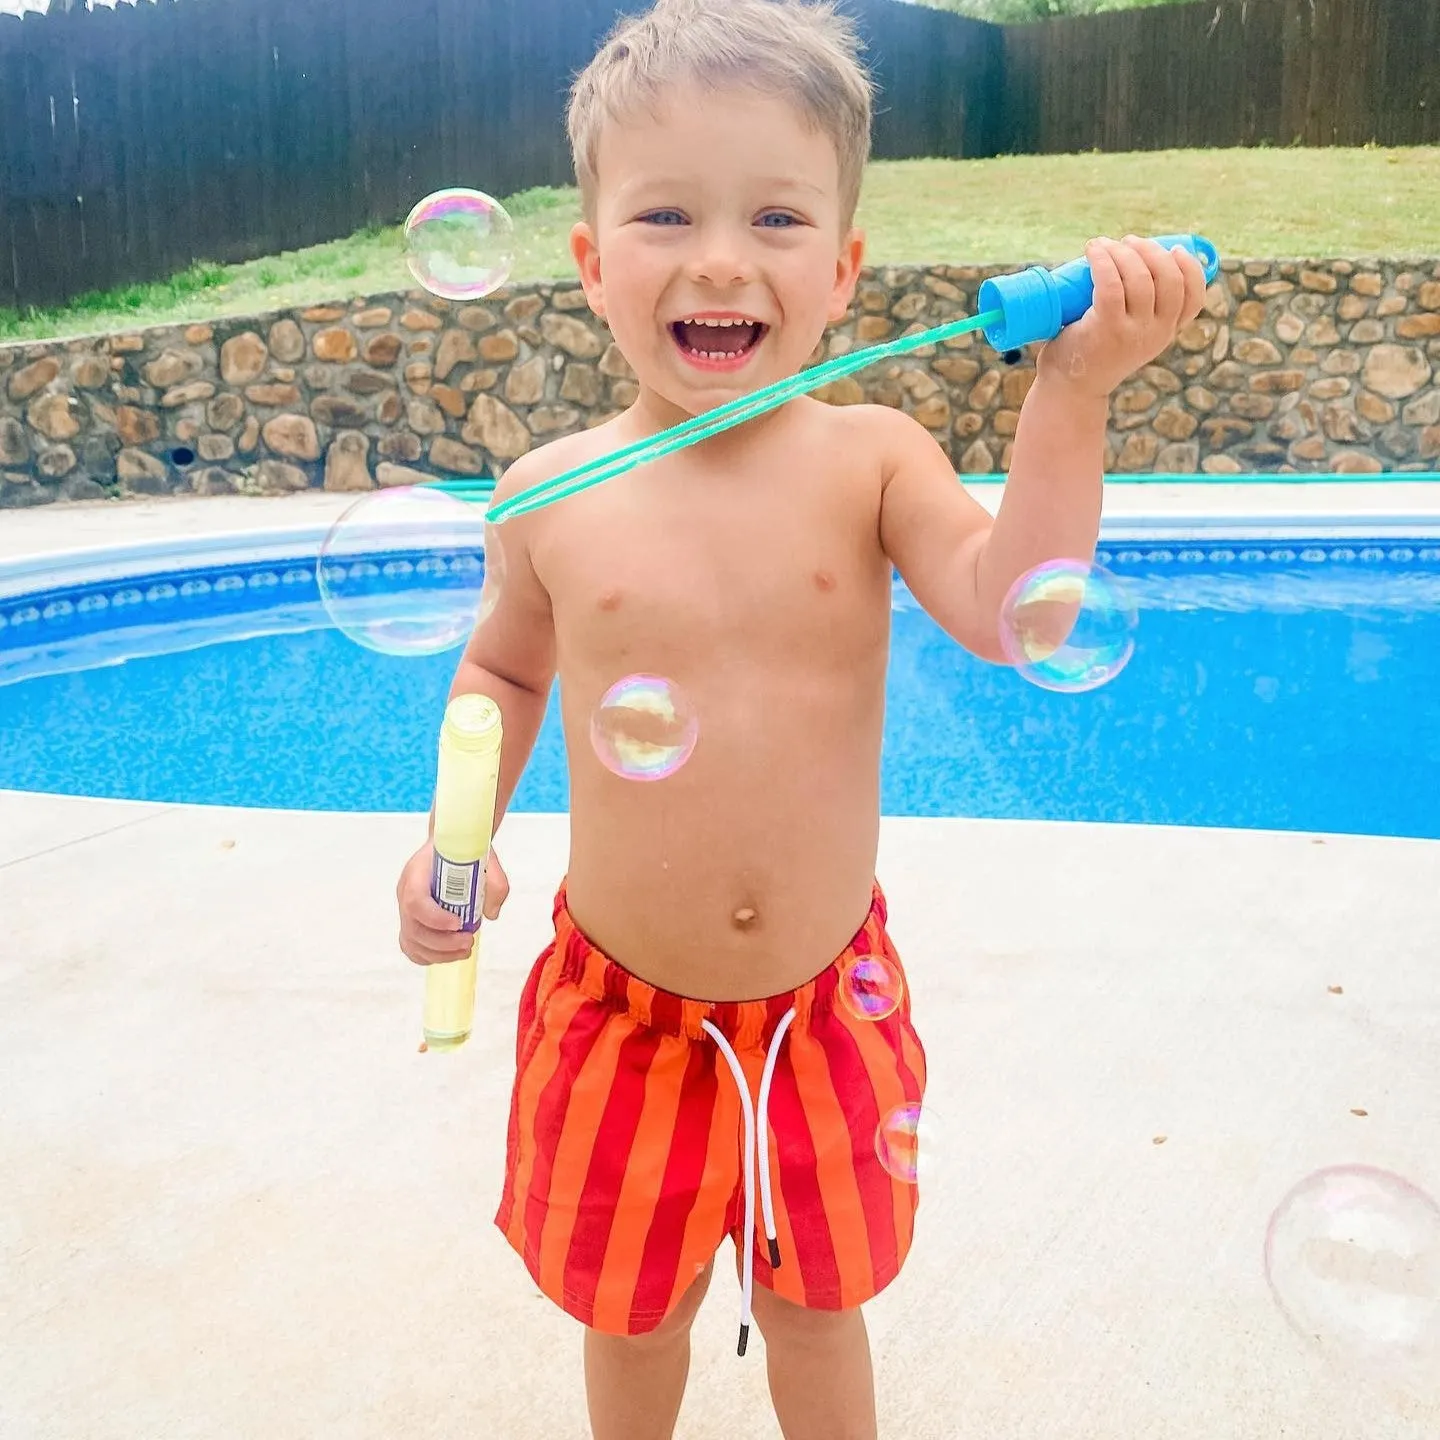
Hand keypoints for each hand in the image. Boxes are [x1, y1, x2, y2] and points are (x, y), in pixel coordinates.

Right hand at [396, 842, 510, 965]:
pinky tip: (451, 953)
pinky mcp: (411, 921)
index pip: (416, 901)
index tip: (458, 923)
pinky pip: (411, 946)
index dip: (435, 917)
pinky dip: (430, 956)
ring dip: (439, 954)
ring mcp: (405, 909)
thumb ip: (495, 883)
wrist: (449, 847)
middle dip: (442, 942)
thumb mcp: (485, 858)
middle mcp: (406, 892)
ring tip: (465, 949)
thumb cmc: (462, 852)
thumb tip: (491, 914)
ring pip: (411, 941)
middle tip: (468, 941)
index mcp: (418, 872)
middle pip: (413, 928)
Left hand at [1037, 235, 1207, 399]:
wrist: (1069, 389)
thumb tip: (1135, 258)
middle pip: (1170, 279)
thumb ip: (1139, 310)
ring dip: (1123, 252)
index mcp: (1166, 332)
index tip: (1174, 250)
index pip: (1194, 298)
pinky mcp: (1107, 328)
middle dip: (1151, 250)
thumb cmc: (1092, 353)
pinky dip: (1103, 261)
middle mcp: (1157, 333)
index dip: (1190, 268)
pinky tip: (1093, 249)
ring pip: (1140, 278)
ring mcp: (1134, 332)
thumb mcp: (1128, 334)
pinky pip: (1110, 284)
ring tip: (1104, 245)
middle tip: (1127, 242)